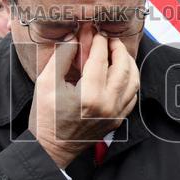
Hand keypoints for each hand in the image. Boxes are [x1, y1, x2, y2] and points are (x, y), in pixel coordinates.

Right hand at [29, 35, 139, 168]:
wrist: (51, 148)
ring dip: (128, 63)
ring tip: (117, 53)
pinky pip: (132, 96)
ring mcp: (115, 114)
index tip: (95, 31)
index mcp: (89, 95)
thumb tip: (74, 37)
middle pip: (124, 67)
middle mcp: (107, 104)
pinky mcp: (117, 120)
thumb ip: (62, 57)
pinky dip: (130, 81)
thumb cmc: (45, 116)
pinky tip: (120, 73)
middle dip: (118, 49)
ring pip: (133, 81)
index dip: (99, 41)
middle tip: (109, 39)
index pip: (101, 59)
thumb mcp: (46, 83)